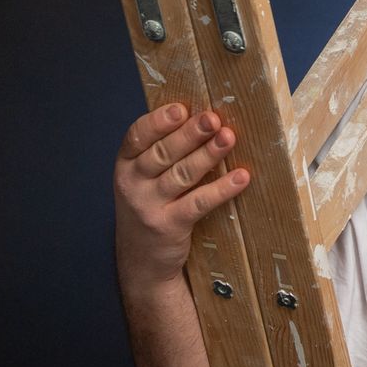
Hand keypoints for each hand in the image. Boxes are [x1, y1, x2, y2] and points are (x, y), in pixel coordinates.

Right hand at [114, 103, 251, 285]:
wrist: (141, 259)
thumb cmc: (151, 205)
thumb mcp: (144, 177)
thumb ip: (162, 151)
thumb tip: (202, 118)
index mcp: (125, 164)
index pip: (137, 136)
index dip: (158, 121)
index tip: (181, 108)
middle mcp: (132, 183)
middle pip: (163, 153)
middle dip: (190, 133)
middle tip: (213, 118)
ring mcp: (148, 205)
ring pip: (181, 174)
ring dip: (208, 155)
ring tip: (228, 138)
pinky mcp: (168, 226)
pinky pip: (198, 203)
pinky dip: (221, 189)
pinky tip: (241, 177)